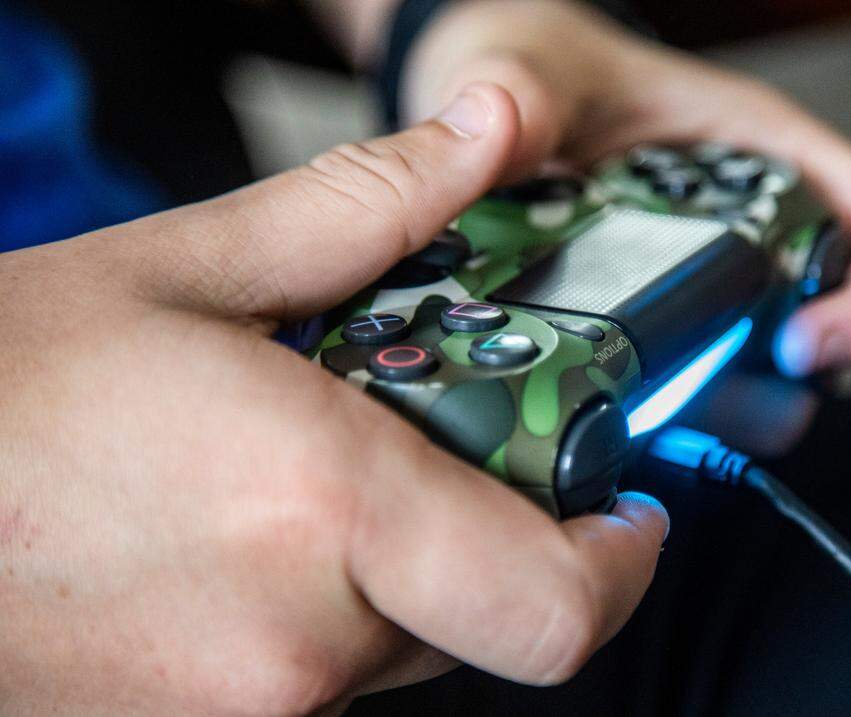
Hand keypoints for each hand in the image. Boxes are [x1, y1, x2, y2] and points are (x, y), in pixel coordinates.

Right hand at [0, 84, 666, 714]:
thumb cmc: (1, 387)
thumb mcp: (191, 269)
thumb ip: (372, 207)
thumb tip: (489, 133)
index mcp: (326, 509)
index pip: (559, 603)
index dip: (619, 564)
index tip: (625, 516)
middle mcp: (296, 644)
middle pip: (487, 618)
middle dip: (495, 541)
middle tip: (443, 459)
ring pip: (400, 654)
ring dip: (396, 575)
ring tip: (307, 487)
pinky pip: (314, 685)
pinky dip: (318, 617)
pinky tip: (245, 545)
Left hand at [403, 0, 850, 378]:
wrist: (499, 107)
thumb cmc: (551, 69)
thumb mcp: (537, 68)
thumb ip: (523, 96)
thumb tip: (503, 122)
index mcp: (771, 158)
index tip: (804, 347)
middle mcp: (760, 233)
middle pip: (840, 337)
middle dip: (783, 387)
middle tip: (707, 403)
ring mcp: (715, 292)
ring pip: (769, 386)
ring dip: (721, 415)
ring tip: (649, 411)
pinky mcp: (664, 337)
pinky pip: (697, 402)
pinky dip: (668, 423)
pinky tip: (612, 413)